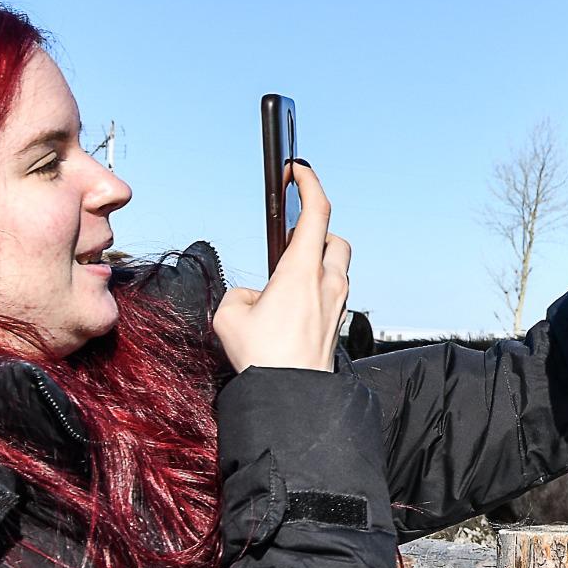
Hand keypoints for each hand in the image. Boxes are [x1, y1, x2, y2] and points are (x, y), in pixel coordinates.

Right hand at [214, 162, 349, 371]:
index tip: (298, 171)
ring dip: (317, 261)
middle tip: (291, 235)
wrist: (290, 397)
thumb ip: (241, 294)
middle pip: (335, 238)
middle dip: (316, 230)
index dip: (309, 184)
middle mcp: (327, 283)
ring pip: (336, 267)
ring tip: (288, 276)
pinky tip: (294, 304)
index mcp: (302, 271)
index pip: (317, 212)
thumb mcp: (230, 315)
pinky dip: (317, 288)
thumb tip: (255, 297)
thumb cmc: (262, 358)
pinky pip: (332, 293)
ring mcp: (337, 304)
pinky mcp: (337, 324)